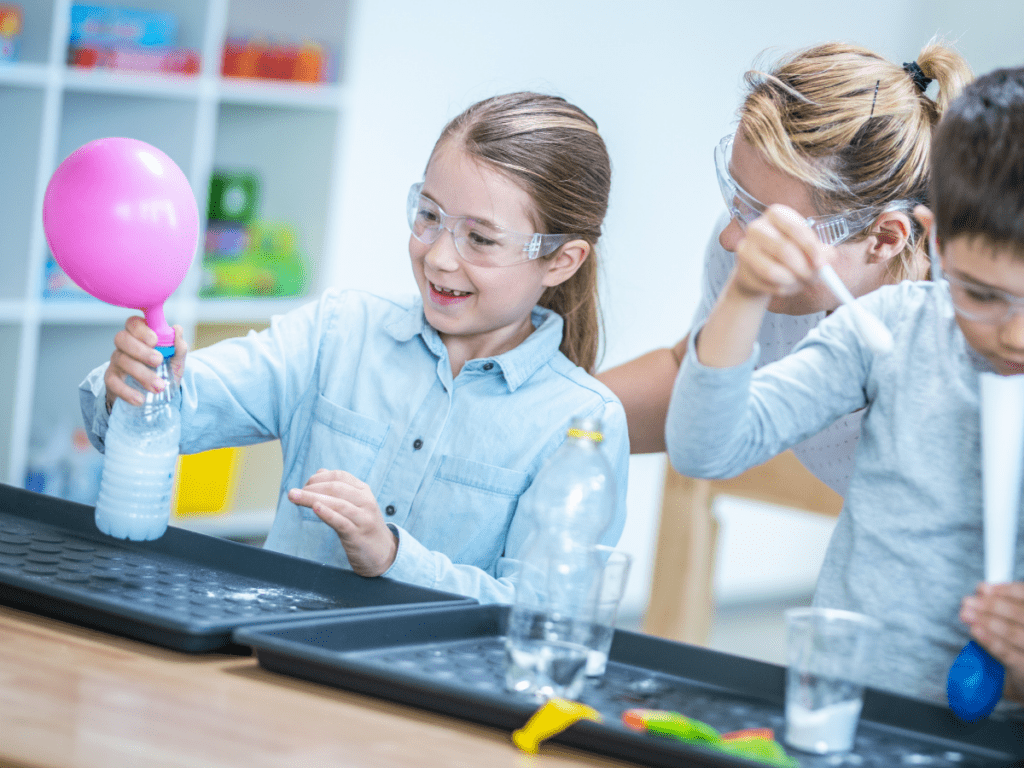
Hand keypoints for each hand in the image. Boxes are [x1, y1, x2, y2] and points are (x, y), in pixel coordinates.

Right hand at [104, 317, 187, 411]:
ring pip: (120, 360)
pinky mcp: (111, 379)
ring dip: (141, 373)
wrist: (155, 396)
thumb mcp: (175, 361)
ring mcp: (116, 362)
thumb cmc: (164, 372)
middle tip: (158, 361)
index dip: (141, 330)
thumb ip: (178, 347)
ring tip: (158, 386)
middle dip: (140, 350)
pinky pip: (112, 382)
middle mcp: (125, 346)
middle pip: (121, 338)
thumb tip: (177, 329)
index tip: (155, 341)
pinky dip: (126, 391)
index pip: (133, 323)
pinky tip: (140, 399)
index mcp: (140, 336)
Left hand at [287, 469, 397, 576]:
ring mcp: (363, 518)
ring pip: (336, 503)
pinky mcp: (358, 535)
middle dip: (311, 488)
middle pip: (336, 488)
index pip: (339, 476)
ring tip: (294, 497)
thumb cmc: (363, 527)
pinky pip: (341, 522)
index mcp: (363, 491)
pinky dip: (327, 513)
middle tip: (293, 493)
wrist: (384, 553)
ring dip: (311, 498)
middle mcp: (365, 501)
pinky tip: (315, 507)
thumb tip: (319, 472)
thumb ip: (339, 488)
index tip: (304, 485)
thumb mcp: (356, 504)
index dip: (319, 478)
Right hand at [729, 204, 833, 299]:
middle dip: (803, 268)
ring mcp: (745, 249)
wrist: (759, 271)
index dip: (811, 247)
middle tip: (813, 278)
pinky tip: (785, 286)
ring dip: (792, 281)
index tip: (822, 264)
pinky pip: (767, 284)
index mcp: (776, 215)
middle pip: (784, 250)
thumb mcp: (806, 248)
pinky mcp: (742, 271)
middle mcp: (757, 227)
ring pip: (773, 271)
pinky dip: (782, 289)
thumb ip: (820, 251)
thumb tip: (830, 256)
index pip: (795, 228)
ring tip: (799, 282)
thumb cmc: (786, 254)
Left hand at [961, 582, 1023, 702]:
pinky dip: (991, 641)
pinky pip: (1009, 656)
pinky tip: (975, 631)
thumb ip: (1002, 605)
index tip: (982, 588)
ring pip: (1015, 634)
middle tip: (967, 601)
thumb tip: (982, 589)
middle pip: (1021, 615)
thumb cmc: (1018, 649)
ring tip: (965, 614)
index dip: (1005, 590)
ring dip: (987, 621)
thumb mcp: (1013, 624)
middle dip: (991, 605)